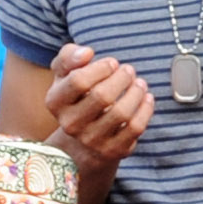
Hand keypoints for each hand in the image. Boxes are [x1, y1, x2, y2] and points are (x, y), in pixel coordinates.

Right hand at [44, 44, 152, 173]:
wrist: (82, 140)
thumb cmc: (76, 97)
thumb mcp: (65, 75)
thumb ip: (69, 56)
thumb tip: (87, 53)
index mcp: (55, 102)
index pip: (79, 81)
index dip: (101, 68)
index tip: (112, 62)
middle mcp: (71, 123)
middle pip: (102, 96)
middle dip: (121, 78)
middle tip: (129, 70)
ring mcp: (92, 140)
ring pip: (121, 113)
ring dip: (135, 93)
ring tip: (140, 83)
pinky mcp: (113, 150)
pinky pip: (135, 127)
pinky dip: (145, 109)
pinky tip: (147, 98)